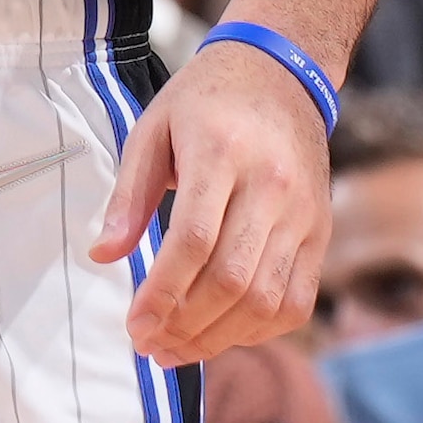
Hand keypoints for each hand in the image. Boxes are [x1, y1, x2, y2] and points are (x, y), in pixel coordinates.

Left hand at [93, 35, 327, 361]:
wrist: (282, 73)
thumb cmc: (206, 101)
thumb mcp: (152, 128)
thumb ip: (128, 194)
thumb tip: (102, 255)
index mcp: (222, 152)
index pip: (193, 241)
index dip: (162, 293)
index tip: (134, 326)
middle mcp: (271, 185)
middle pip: (232, 279)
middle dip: (185, 326)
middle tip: (148, 345)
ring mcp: (303, 213)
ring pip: (266, 299)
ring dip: (217, 338)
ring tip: (176, 349)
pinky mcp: (319, 231)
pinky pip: (296, 301)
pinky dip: (258, 330)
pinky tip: (220, 334)